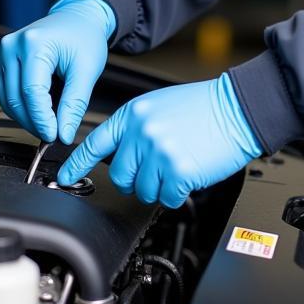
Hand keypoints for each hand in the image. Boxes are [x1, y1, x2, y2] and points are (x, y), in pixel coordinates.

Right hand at [0, 0, 115, 143]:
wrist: (75, 19)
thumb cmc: (83, 38)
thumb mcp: (87, 70)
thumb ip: (74, 104)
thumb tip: (64, 134)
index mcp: (33, 43)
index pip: (32, 92)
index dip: (42, 120)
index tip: (56, 136)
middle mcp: (10, 45)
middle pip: (16, 99)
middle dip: (35, 123)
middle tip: (56, 134)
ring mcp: (0, 52)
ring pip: (7, 101)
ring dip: (27, 118)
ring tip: (50, 120)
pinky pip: (3, 94)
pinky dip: (19, 107)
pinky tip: (38, 107)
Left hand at [57, 74, 263, 207]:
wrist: (237, 108)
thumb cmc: (203, 107)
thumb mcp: (158, 106)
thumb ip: (136, 128)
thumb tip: (121, 154)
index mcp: (133, 114)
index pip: (95, 142)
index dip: (77, 164)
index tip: (66, 178)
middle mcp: (141, 131)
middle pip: (119, 176)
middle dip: (136, 180)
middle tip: (157, 169)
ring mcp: (158, 151)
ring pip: (142, 191)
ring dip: (160, 187)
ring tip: (177, 166)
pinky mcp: (177, 170)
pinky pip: (167, 198)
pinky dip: (178, 193)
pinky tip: (189, 173)